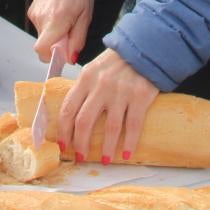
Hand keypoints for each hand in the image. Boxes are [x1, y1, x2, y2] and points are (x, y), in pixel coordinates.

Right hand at [27, 0, 94, 62]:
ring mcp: (34, 14)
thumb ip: (77, 40)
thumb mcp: (85, 17)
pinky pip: (39, 27)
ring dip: (53, 34)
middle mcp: (41, 18)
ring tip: (64, 19)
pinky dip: (48, 26)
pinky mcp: (31, 11)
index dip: (51, 56)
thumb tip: (70, 58)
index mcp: (56, 20)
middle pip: (43, 45)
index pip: (42, 50)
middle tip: (68, 32)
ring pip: (42, 36)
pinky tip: (57, 14)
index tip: (63, 52)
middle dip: (55, 45)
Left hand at [58, 48, 157, 162]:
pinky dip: (130, 142)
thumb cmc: (117, 61)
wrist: (145, 49)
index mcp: (86, 78)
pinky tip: (127, 154)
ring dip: (106, 148)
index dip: (64, 130)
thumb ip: (84, 88)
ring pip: (110, 127)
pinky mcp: (140, 97)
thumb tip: (72, 115)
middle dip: (80, 143)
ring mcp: (121, 92)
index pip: (68, 108)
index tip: (64, 145)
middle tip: (81, 156)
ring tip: (105, 160)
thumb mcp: (94, 68)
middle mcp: (101, 86)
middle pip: (84, 121)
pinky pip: (133, 125)